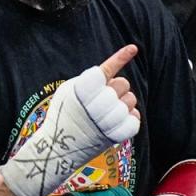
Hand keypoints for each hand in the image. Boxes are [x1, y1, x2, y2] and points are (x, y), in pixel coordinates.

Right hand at [0, 45, 139, 195]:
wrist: (59, 147)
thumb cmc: (64, 113)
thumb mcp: (67, 90)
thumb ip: (88, 80)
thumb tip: (109, 73)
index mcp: (84, 89)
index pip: (107, 69)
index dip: (121, 57)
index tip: (133, 48)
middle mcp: (98, 104)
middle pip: (123, 83)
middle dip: (116, 87)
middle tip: (104, 97)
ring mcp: (109, 121)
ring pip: (131, 100)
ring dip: (123, 102)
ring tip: (109, 111)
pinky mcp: (117, 135)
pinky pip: (135, 118)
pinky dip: (129, 117)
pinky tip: (118, 120)